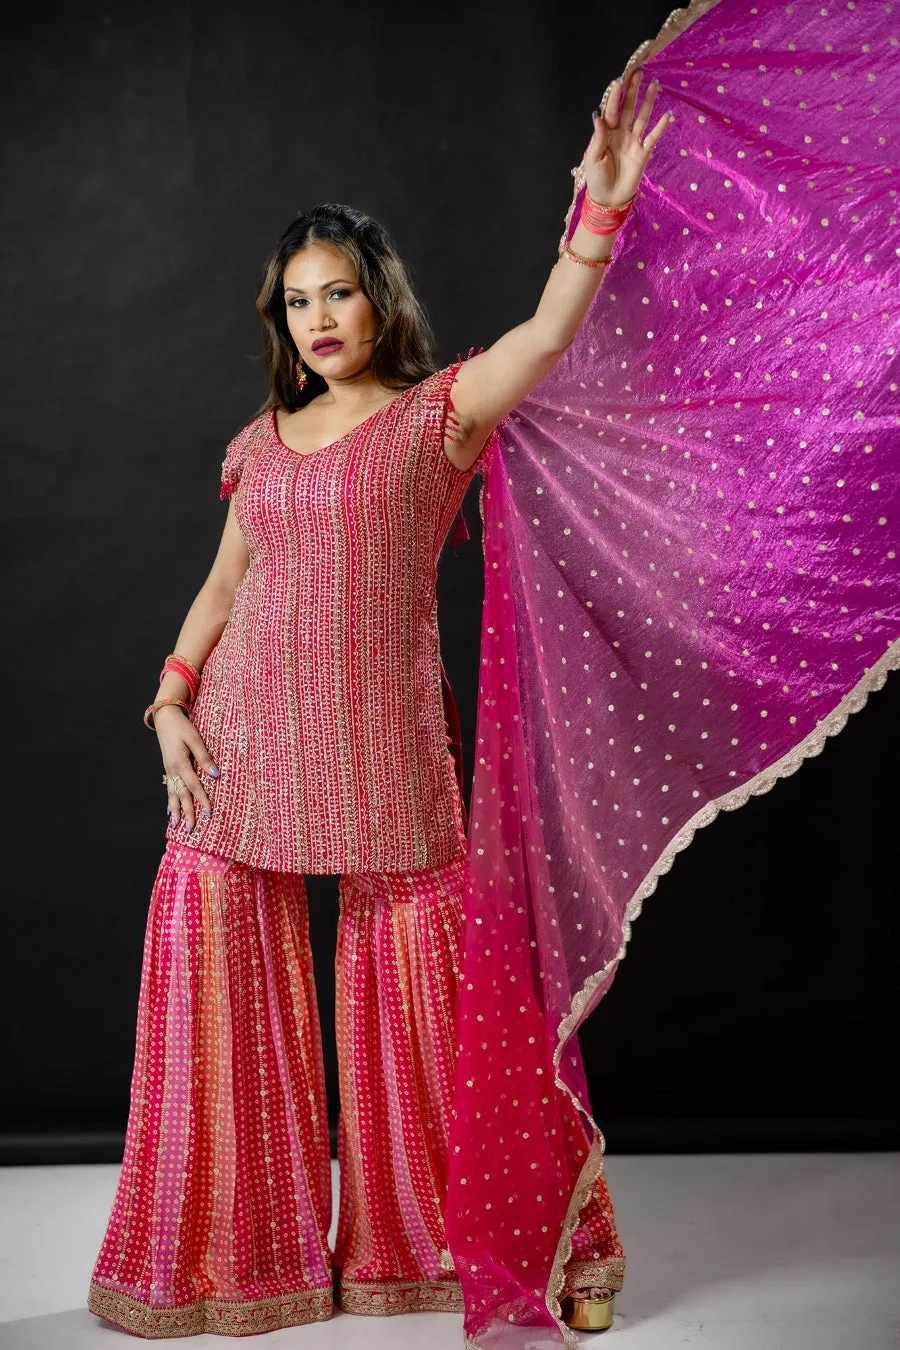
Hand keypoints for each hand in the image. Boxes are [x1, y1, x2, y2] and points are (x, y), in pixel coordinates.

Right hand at [155, 705, 216, 830]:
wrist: (165, 718)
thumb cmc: (182, 727)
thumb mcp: (195, 739)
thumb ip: (205, 757)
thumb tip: (216, 774)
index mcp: (180, 763)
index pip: (194, 786)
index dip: (202, 800)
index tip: (209, 813)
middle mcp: (172, 770)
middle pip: (181, 795)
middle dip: (187, 812)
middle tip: (191, 829)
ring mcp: (168, 770)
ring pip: (172, 794)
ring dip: (175, 810)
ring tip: (176, 825)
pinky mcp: (168, 768)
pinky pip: (169, 788)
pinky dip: (170, 801)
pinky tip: (169, 811)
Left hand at [585, 67, 671, 208]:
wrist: (608, 200)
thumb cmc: (597, 179)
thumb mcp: (593, 158)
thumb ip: (598, 137)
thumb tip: (598, 115)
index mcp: (606, 133)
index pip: (611, 110)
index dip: (615, 96)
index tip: (619, 81)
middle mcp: (621, 133)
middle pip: (628, 107)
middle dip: (632, 91)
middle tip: (638, 72)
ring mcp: (633, 142)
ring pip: (642, 118)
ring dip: (648, 102)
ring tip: (654, 84)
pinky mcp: (643, 153)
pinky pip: (653, 137)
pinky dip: (660, 127)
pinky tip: (667, 115)